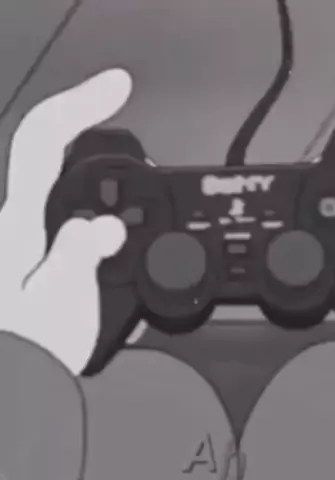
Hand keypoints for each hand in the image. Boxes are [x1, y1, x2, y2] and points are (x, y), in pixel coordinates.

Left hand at [0, 69, 131, 374]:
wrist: (15, 378)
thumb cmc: (27, 350)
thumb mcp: (60, 305)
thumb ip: (79, 256)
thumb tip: (101, 225)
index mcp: (19, 228)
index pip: (42, 143)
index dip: (79, 104)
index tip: (117, 85)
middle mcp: (16, 223)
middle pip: (48, 148)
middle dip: (86, 123)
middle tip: (120, 114)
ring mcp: (26, 235)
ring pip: (61, 179)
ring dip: (96, 170)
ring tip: (130, 185)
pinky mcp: (38, 249)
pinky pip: (68, 209)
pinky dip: (94, 202)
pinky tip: (111, 222)